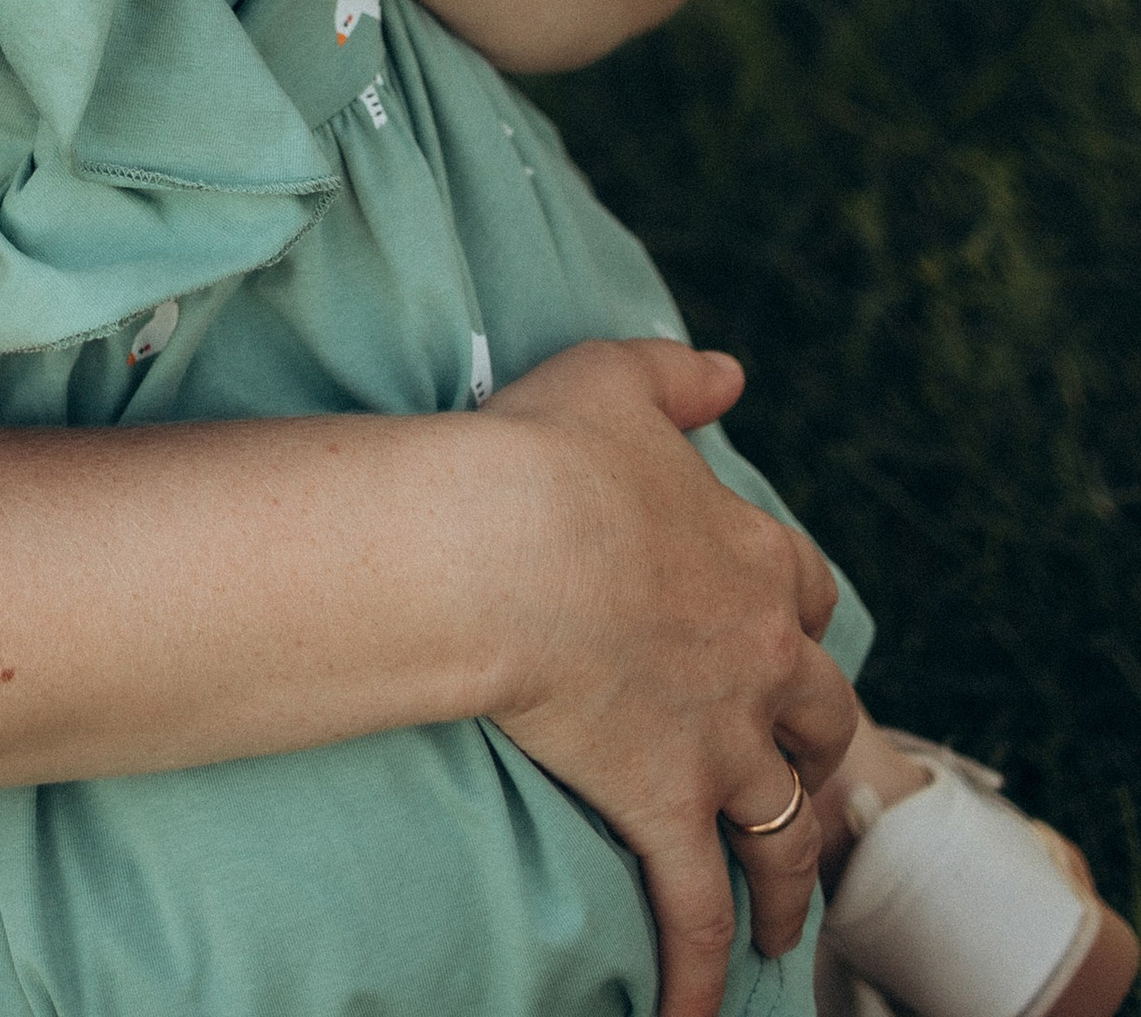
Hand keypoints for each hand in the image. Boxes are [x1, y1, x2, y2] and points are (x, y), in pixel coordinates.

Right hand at [482, 340, 858, 1016]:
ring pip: (783, 826)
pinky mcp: (666, 804)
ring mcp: (719, 740)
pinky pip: (695, 905)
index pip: (805, 594)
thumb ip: (679, 374)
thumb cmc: (545, 451)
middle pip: (821, 719)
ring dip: (787, 877)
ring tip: (779, 923)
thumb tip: (732, 370)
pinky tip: (692, 1015)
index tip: (788, 637)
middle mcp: (759, 658)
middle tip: (809, 782)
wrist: (502, 540)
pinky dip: (699, 966)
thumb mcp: (618, 378)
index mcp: (752, 558)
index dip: (798, 619)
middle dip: (820, 753)